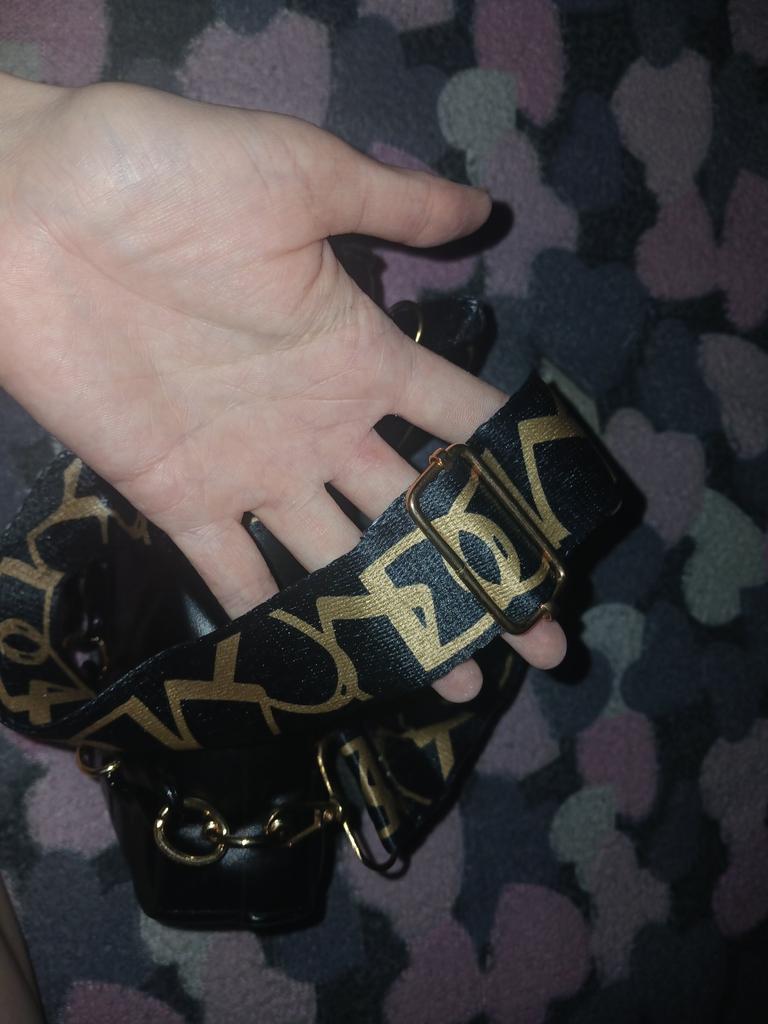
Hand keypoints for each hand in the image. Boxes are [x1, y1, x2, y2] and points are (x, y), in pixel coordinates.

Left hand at [0, 75, 565, 699]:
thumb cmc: (174, 179)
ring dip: (399, 615)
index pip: (459, 422)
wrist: (38, 214)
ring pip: (345, 560)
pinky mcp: (184, 502)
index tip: (565, 529)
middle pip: (419, 512)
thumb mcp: (302, 177)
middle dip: (481, 572)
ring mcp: (255, 470)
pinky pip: (237, 577)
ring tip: (460, 679)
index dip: (513, 472)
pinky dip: (279, 624)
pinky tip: (330, 670)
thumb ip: (395, 206)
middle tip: (540, 638)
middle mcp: (320, 423)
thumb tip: (488, 210)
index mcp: (358, 352)